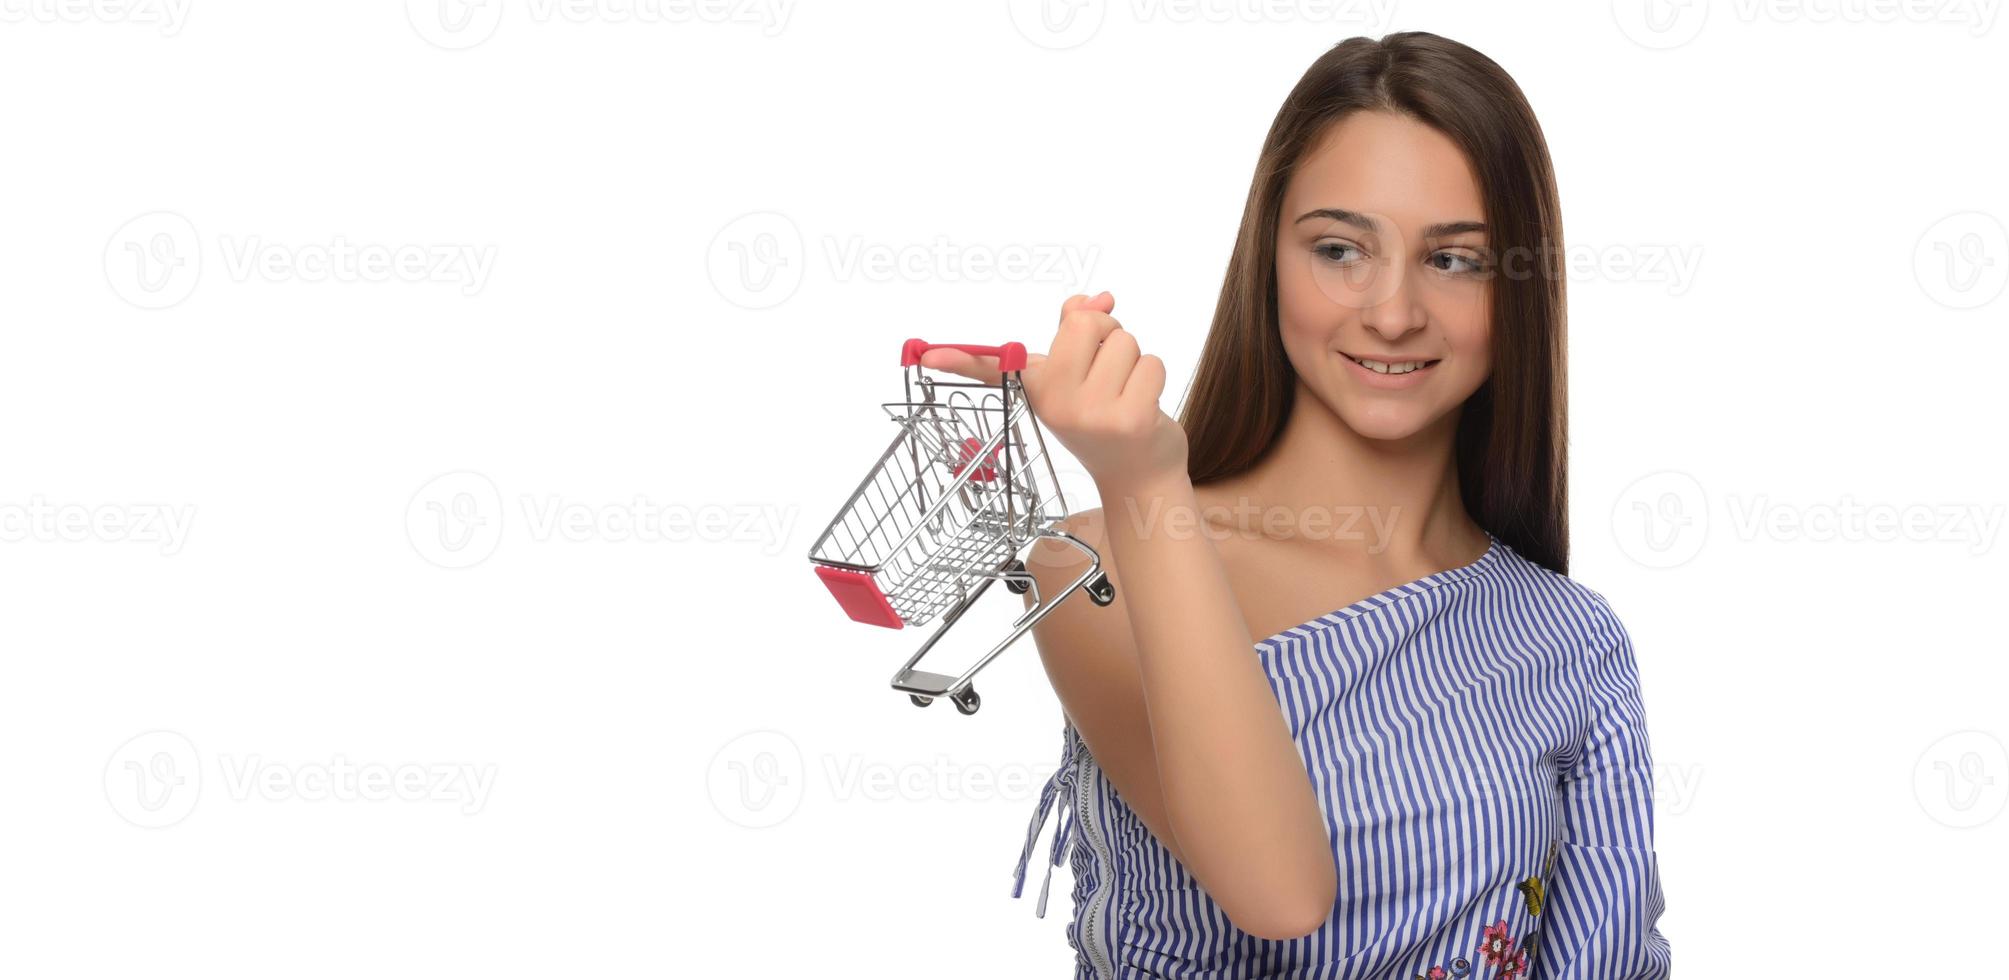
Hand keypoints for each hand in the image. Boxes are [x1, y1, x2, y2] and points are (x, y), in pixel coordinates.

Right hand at [918, 291, 1187, 490]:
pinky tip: (1143, 404)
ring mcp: (1090, 414)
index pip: (995, 369)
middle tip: (1107, 369)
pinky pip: (1150, 362)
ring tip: (1125, 390)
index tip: (924, 355)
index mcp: (1036, 388)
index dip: (959, 360)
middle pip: (1085, 322)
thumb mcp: (1080, 373)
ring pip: (1125, 341)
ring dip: (1134, 359)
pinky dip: (1153, 375)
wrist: (1138, 471)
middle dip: (1107, 333)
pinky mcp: (1129, 420)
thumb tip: (1100, 297)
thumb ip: (1079, 325)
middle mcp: (1054, 403)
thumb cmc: (1107, 412)